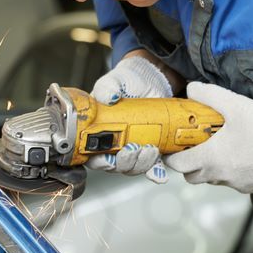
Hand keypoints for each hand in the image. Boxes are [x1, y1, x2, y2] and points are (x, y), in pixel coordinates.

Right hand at [87, 56, 171, 183]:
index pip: (92, 155)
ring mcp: (132, 147)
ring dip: (141, 164)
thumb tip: (108, 97)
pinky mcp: (149, 148)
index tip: (108, 159)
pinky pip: (152, 165)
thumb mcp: (114, 81)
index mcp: (97, 131)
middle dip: (125, 162)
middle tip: (133, 149)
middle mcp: (113, 144)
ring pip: (133, 167)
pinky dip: (156, 171)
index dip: (99, 162)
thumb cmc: (126, 83)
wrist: (149, 81)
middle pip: (115, 165)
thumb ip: (107, 88)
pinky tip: (160, 171)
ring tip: (150, 149)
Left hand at [164, 82, 252, 192]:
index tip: (172, 147)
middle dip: (189, 163)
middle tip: (194, 145)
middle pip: (192, 176)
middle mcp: (220, 175)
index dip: (171, 156)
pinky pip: (233, 181)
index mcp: (210, 158)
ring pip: (213, 179)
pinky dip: (230, 171)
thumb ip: (208, 94)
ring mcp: (236, 183)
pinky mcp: (252, 186)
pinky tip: (241, 154)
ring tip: (219, 147)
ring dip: (210, 167)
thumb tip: (191, 89)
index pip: (178, 165)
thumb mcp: (234, 103)